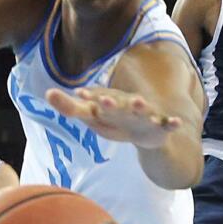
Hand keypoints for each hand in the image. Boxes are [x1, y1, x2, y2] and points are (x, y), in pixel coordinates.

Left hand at [45, 87, 180, 149]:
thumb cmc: (114, 120)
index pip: (97, 99)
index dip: (90, 98)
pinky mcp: (160, 125)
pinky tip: (175, 123)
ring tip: (140, 102)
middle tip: (103, 100)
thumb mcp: (92, 116)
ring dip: (142, 107)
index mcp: (111, 103)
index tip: (80, 94)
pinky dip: (172, 123)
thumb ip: (70, 107)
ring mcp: (146, 115)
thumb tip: (47, 93)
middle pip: (119, 104)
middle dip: (112, 102)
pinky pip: (167, 124)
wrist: (147, 131)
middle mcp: (128, 106)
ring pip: (144, 111)